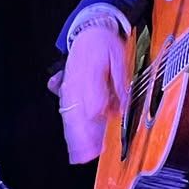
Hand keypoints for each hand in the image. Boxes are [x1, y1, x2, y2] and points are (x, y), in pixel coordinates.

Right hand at [56, 18, 128, 164]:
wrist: (87, 32)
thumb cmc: (104, 45)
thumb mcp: (120, 59)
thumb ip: (120, 84)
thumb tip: (122, 106)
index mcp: (91, 76)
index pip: (94, 103)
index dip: (100, 119)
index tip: (105, 133)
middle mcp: (77, 86)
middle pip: (79, 115)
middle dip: (85, 136)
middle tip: (91, 155)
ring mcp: (70, 90)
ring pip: (71, 117)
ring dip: (76, 137)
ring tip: (81, 156)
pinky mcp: (67, 93)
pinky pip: (66, 114)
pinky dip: (70, 130)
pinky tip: (74, 144)